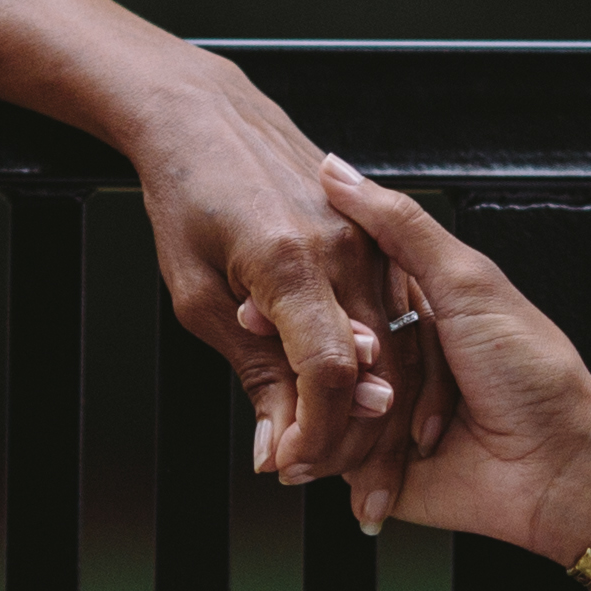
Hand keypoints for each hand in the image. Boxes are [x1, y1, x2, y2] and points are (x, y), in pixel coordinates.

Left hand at [117, 56, 448, 489]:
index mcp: (289, 263)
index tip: (294, 465)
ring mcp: (369, 240)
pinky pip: (401, 314)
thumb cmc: (189, 196)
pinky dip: (391, 364)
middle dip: (350, 435)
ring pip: (399, 347)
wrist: (202, 117)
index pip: (329, 372)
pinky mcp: (379, 237)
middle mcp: (343, 249)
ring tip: (345, 452)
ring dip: (377, 409)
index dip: (318, 433)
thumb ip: (250, 372)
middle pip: (376, 368)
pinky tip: (370, 398)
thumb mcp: (197, 296)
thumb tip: (276, 446)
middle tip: (315, 473)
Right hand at [310, 153, 590, 542]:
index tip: (262, 303)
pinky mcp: (383, 468)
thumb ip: (400, 227)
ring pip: (321, 407)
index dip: (297, 300)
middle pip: (322, 353)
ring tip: (309, 415)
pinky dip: (324, 459)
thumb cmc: (533, 373)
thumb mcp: (467, 281)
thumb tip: (338, 171)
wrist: (560, 466)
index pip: (337, 293)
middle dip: (296, 359)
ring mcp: (388, 416)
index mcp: (418, 307)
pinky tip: (311, 454)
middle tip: (284, 360)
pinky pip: (335, 461)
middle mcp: (400, 359)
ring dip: (311, 414)